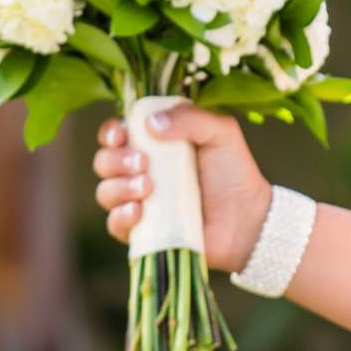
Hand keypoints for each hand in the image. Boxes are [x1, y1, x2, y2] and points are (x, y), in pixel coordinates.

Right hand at [94, 104, 272, 272]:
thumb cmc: (233, 171)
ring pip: (104, 192)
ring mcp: (139, 202)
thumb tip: (149, 124)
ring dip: (118, 187)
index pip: (116, 132)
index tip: (123, 134)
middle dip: (115, 160)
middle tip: (143, 162)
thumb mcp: (220, 132)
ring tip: (148, 187)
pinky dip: (121, 216)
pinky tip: (139, 211)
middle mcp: (140, 170)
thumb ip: (190, 117)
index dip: (111, 132)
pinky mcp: (141, 232)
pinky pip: (114, 224)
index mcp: (153, 143)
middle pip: (103, 160)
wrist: (247, 219)